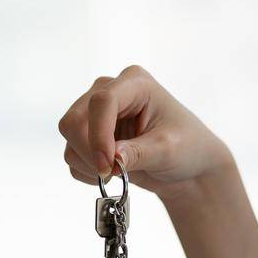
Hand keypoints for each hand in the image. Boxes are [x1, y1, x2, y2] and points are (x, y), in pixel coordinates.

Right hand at [58, 65, 232, 198]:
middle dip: (89, 152)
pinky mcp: (89, 135)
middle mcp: (110, 92)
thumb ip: (139, 153)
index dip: (98, 135)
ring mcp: (96, 113)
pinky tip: (111, 173)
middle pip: (75, 119)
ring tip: (118, 174)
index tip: (107, 165)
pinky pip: (72, 155)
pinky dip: (86, 171)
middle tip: (111, 174)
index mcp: (134, 83)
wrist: (188, 167)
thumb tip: (112, 158)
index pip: (101, 101)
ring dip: (88, 164)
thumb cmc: (187, 148)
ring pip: (69, 139)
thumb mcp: (168, 150)